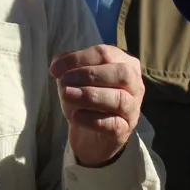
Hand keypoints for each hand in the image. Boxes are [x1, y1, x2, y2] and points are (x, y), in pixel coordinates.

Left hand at [49, 45, 144, 167]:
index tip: (55, 69)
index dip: (79, 59)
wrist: (89, 135)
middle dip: (90, 75)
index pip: (106, 54)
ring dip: (90, 95)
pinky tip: (76, 116)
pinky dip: (92, 119)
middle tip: (65, 81)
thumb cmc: (85, 101)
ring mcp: (133, 109)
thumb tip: (58, 64)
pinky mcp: (125, 130)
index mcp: (125, 64)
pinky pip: (113, 124)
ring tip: (68, 95)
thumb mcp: (75, 79)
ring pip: (119, 99)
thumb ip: (69, 67)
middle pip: (122, 73)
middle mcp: (135, 85)